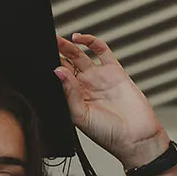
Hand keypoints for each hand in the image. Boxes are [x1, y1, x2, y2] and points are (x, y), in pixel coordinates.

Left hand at [55, 33, 168, 167]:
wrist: (136, 137)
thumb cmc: (109, 134)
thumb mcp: (81, 116)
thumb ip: (70, 93)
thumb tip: (58, 72)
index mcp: (73, 98)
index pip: (58, 77)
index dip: (49, 66)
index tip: (40, 58)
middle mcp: (85, 86)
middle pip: (66, 63)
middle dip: (56, 52)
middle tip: (47, 41)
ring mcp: (99, 77)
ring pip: (80, 55)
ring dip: (68, 46)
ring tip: (58, 39)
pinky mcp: (115, 71)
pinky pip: (101, 51)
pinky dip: (91, 42)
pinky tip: (80, 38)